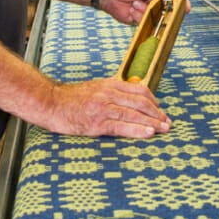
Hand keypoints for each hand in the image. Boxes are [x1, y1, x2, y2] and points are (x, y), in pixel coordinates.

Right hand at [45, 77, 171, 137]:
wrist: (50, 102)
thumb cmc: (71, 98)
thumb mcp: (94, 88)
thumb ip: (111, 91)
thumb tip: (129, 97)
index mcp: (110, 84)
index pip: (139, 90)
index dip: (153, 101)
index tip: (160, 110)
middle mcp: (109, 94)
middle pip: (140, 102)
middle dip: (157, 113)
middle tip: (167, 123)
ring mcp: (103, 108)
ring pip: (134, 114)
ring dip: (152, 122)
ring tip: (163, 129)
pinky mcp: (96, 123)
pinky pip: (121, 126)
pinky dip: (137, 129)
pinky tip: (148, 133)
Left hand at [100, 0, 183, 24]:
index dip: (181, 3)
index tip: (187, 9)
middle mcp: (153, 1)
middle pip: (165, 10)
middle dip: (158, 8)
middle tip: (151, 5)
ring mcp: (146, 11)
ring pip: (153, 16)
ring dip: (143, 10)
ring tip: (134, 2)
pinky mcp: (138, 19)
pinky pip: (143, 21)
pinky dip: (137, 16)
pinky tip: (131, 9)